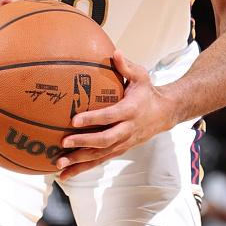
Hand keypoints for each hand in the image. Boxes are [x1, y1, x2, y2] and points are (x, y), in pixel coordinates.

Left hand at [55, 50, 176, 179]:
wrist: (165, 114)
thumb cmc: (147, 92)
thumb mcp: (141, 76)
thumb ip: (126, 66)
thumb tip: (114, 53)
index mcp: (130, 110)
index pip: (110, 116)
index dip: (93, 119)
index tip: (74, 120)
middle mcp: (127, 130)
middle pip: (105, 141)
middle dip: (83, 143)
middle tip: (63, 143)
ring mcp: (123, 143)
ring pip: (101, 155)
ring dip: (80, 161)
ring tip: (59, 165)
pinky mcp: (119, 150)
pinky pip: (100, 160)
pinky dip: (83, 167)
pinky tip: (66, 173)